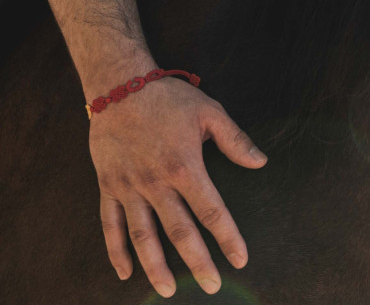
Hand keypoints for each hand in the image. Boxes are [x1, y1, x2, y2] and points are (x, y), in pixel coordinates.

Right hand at [89, 77, 266, 296]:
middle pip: (179, 232)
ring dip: (156, 266)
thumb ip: (235, 140)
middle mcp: (156, 182)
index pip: (211, 211)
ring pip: (143, 236)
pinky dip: (116, 250)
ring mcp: (129, 186)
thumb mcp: (208, 112)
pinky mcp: (108, 186)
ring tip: (169, 290)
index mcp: (184, 167)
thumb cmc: (167, 98)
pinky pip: (110, 224)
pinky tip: (125, 272)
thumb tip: (261, 163)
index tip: (240, 259)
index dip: (228, 237)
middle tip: (212, 286)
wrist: (118, 84)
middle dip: (198, 262)